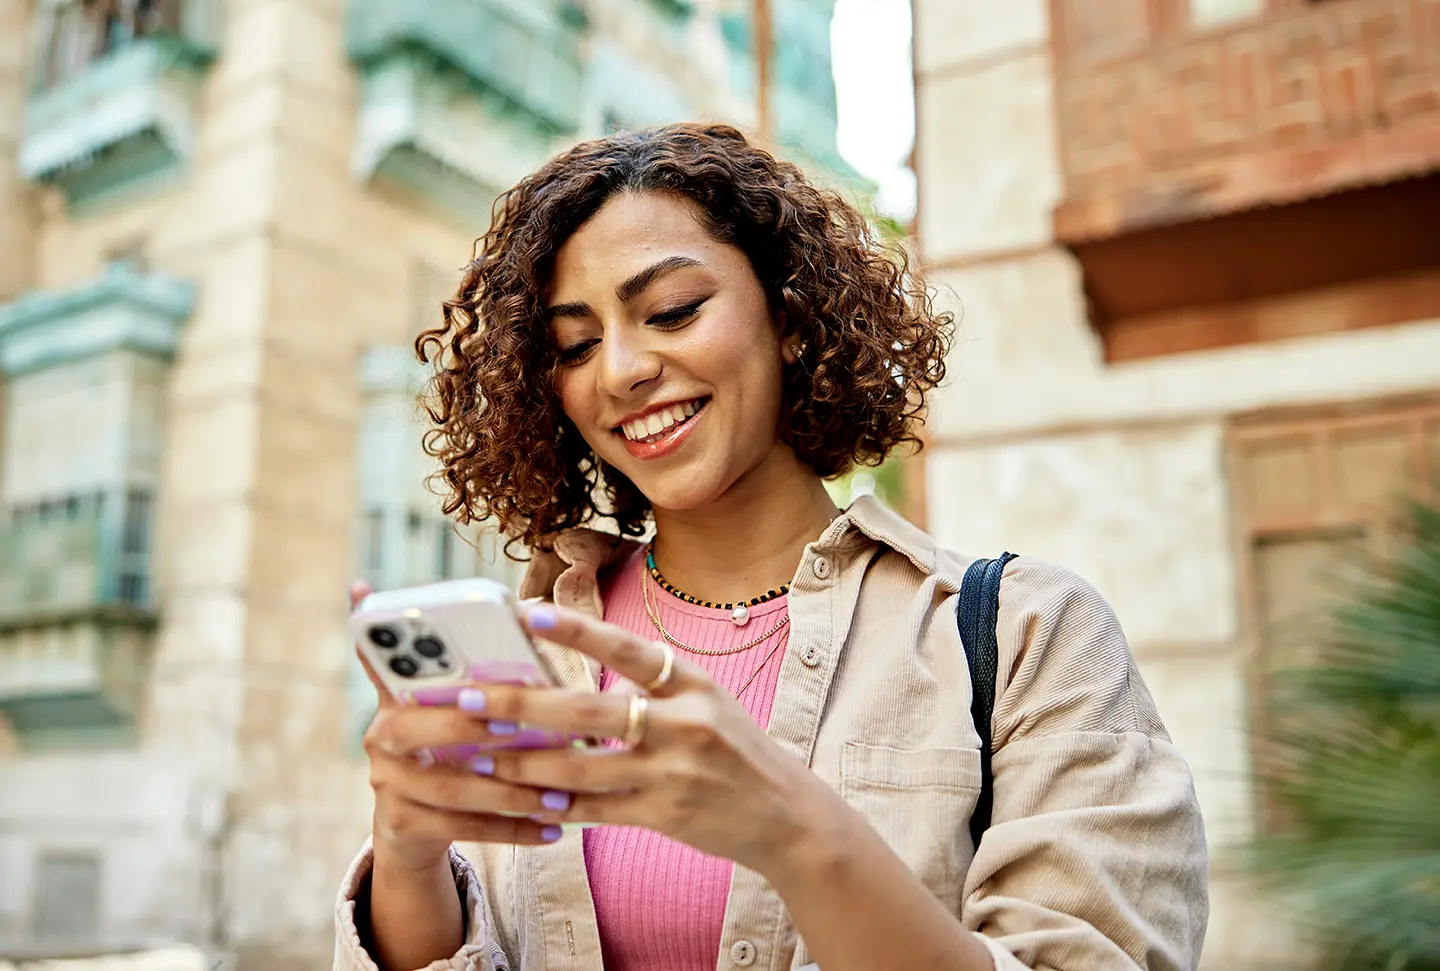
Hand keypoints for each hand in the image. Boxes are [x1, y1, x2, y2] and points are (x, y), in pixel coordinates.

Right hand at [351, 581, 564, 875]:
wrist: (412, 826)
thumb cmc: (449, 747)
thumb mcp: (449, 706)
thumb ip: (471, 672)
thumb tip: (520, 618)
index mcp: (394, 697)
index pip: (381, 662)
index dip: (395, 652)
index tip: (434, 647)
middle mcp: (380, 737)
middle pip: (412, 728)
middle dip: (467, 726)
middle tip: (517, 727)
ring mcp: (388, 784)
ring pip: (449, 787)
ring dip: (509, 791)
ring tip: (558, 794)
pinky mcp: (403, 825)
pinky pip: (462, 828)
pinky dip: (512, 828)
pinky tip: (552, 828)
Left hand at [473, 603, 844, 876]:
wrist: (789, 816)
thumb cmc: (735, 751)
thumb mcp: (707, 701)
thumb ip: (652, 687)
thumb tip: (577, 677)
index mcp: (694, 684)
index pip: (630, 650)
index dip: (579, 632)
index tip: (529, 615)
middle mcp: (685, 724)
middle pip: (589, 712)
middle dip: (522, 704)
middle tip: (467, 698)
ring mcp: (674, 773)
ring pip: (582, 768)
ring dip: (523, 762)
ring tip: (478, 755)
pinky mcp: (665, 815)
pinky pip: (596, 811)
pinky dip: (556, 805)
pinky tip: (520, 799)